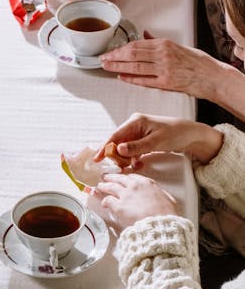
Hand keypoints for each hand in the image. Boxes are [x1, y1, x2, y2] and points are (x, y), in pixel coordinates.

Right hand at [94, 112, 222, 164]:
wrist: (192, 135)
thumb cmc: (175, 134)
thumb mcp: (155, 142)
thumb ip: (136, 147)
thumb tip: (118, 149)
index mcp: (135, 121)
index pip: (115, 135)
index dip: (105, 147)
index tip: (97, 158)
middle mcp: (135, 125)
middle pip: (118, 142)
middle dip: (116, 155)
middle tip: (118, 167)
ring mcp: (139, 133)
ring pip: (125, 148)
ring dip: (125, 158)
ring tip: (128, 167)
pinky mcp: (144, 140)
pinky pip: (133, 150)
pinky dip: (133, 158)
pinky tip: (137, 164)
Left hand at [96, 173, 177, 229]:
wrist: (159, 224)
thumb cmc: (166, 215)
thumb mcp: (168, 200)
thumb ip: (162, 195)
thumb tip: (162, 196)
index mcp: (147, 183)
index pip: (133, 177)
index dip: (126, 178)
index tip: (122, 178)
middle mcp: (134, 186)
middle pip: (119, 179)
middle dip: (111, 177)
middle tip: (105, 177)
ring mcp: (125, 195)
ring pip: (111, 187)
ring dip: (104, 186)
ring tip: (100, 186)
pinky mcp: (118, 206)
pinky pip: (108, 200)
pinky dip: (105, 201)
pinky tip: (103, 203)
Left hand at [100, 30, 222, 98]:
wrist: (212, 76)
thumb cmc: (197, 62)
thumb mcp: (177, 46)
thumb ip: (158, 42)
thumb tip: (145, 35)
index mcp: (164, 44)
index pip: (136, 44)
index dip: (119, 48)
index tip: (109, 51)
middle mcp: (163, 55)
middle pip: (132, 54)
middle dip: (114, 57)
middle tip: (102, 59)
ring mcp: (164, 69)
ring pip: (135, 66)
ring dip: (118, 67)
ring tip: (107, 67)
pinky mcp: (167, 83)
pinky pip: (144, 80)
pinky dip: (131, 79)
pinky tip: (122, 77)